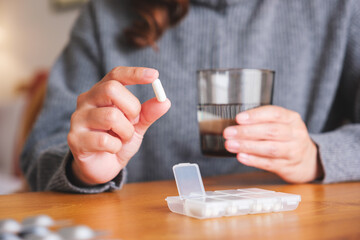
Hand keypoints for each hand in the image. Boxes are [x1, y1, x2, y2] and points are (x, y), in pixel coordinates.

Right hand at [67, 67, 170, 185]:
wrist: (101, 167)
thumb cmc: (117, 140)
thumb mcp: (137, 126)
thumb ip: (148, 113)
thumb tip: (165, 101)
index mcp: (101, 92)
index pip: (116, 75)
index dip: (135, 73)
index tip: (155, 75)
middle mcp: (86, 100)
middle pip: (111, 89)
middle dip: (131, 107)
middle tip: (133, 122)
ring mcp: (78, 118)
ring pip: (111, 116)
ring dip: (126, 131)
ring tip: (122, 138)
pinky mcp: (75, 139)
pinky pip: (104, 140)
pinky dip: (116, 147)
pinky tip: (112, 149)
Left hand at [223, 105, 322, 182]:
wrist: (308, 160)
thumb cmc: (287, 138)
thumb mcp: (281, 124)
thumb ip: (262, 122)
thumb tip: (235, 123)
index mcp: (292, 119)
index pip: (274, 113)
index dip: (256, 115)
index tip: (239, 118)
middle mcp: (295, 134)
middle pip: (270, 131)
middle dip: (246, 132)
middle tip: (228, 132)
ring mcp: (293, 151)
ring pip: (269, 148)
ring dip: (247, 146)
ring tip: (230, 144)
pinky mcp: (287, 166)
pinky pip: (269, 163)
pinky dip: (253, 160)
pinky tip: (241, 156)